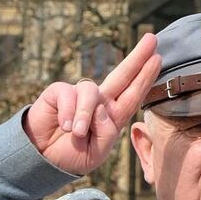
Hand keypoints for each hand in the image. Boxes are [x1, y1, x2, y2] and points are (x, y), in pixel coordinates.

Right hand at [24, 33, 160, 174]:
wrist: (41, 160)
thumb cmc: (70, 155)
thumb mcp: (96, 154)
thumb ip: (106, 134)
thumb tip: (103, 106)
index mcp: (111, 117)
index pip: (133, 95)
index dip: (145, 77)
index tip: (158, 58)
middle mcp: (98, 102)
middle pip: (121, 75)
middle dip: (137, 58)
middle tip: (152, 40)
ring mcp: (79, 95)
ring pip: (92, 92)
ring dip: (85, 114)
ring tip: (77, 133)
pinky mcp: (59, 93)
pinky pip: (69, 95)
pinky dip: (69, 113)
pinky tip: (65, 126)